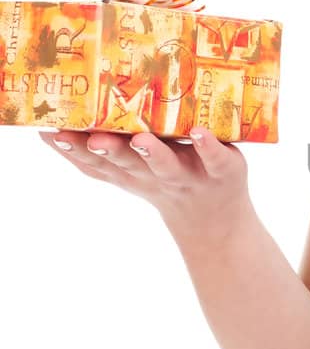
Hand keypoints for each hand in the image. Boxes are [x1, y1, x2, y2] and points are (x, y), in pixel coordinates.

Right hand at [37, 126, 250, 235]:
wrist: (215, 219)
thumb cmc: (165, 181)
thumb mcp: (127, 171)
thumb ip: (95, 153)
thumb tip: (48, 129)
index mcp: (130, 171)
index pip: (98, 163)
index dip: (75, 151)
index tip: (53, 132)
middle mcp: (155, 174)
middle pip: (129, 164)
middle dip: (110, 151)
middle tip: (94, 138)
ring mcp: (188, 173)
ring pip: (167, 165)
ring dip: (153, 153)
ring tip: (141, 139)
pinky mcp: (222, 170)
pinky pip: (215, 159)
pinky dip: (208, 147)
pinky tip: (200, 133)